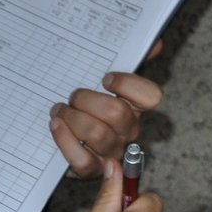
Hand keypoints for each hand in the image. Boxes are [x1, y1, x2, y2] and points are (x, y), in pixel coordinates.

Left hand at [49, 41, 163, 178]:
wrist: (68, 142)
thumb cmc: (90, 109)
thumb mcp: (107, 86)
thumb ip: (131, 62)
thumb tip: (156, 42)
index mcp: (136, 108)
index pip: (151, 97)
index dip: (129, 85)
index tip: (106, 78)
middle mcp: (129, 131)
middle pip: (117, 113)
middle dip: (87, 100)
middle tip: (73, 96)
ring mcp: (111, 152)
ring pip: (97, 133)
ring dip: (72, 117)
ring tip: (59, 110)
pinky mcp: (91, 169)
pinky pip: (82, 158)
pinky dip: (65, 140)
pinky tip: (55, 125)